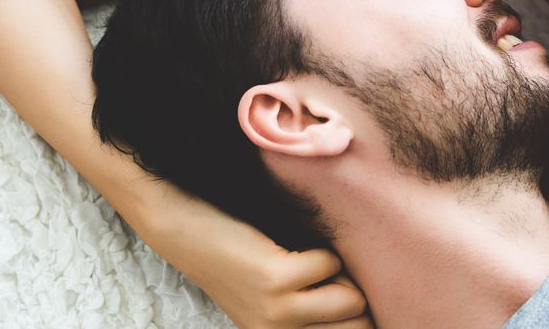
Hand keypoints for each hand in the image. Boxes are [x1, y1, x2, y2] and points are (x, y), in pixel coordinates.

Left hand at [139, 186, 370, 327]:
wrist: (183, 228)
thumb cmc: (234, 254)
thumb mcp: (271, 297)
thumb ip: (311, 307)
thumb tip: (365, 297)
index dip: (359, 318)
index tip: (348, 297)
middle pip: (360, 326)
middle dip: (355, 295)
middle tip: (328, 275)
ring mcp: (277, 312)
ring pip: (352, 299)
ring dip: (338, 271)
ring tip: (308, 259)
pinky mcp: (275, 281)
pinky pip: (329, 263)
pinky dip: (318, 247)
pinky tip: (288, 244)